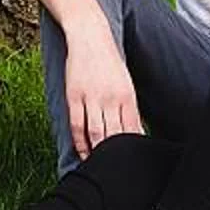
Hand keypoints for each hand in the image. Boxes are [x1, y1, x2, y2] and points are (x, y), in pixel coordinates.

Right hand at [62, 37, 142, 160]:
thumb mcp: (125, 84)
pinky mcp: (74, 96)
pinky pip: (77, 126)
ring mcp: (91, 98)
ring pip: (96, 134)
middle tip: (117, 173)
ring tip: (99, 167)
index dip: (133, 151)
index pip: (133, 131)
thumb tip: (135, 133)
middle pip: (115, 136)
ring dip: (97, 153)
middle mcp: (111, 99)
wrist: (89, 36)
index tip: (134, 165)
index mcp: (127, 96)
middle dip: (116, 156)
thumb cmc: (109, 62)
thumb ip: (129, 109)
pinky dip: (80, 143)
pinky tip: (83, 153)